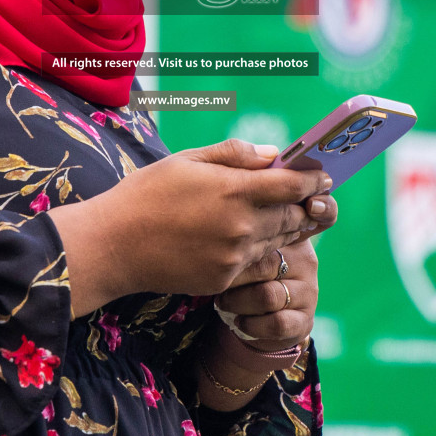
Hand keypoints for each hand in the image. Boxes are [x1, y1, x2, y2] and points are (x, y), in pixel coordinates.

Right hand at [50, 139, 331, 312]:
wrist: (114, 245)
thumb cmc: (146, 194)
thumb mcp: (187, 160)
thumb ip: (233, 155)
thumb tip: (272, 155)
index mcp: (235, 191)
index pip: (292, 185)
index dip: (312, 180)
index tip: (322, 175)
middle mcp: (242, 226)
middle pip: (293, 216)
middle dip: (306, 205)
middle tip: (315, 195)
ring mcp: (235, 257)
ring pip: (279, 242)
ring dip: (289, 228)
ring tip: (291, 215)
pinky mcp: (224, 280)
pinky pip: (257, 264)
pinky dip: (263, 250)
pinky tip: (256, 239)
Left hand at [212, 236, 319, 349]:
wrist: (267, 317)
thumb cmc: (253, 277)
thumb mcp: (251, 256)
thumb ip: (242, 246)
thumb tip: (215, 243)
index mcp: (292, 237)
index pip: (264, 238)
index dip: (237, 252)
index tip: (216, 259)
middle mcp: (306, 262)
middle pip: (265, 266)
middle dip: (234, 279)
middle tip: (216, 284)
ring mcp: (309, 293)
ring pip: (268, 296)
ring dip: (238, 302)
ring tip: (223, 303)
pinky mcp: (306, 321)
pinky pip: (277, 323)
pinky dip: (252, 325)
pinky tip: (240, 322)